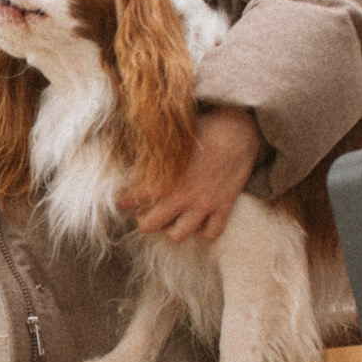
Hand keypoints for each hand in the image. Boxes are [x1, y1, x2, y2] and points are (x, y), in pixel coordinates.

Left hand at [120, 107, 262, 243]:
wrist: (238, 130)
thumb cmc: (203, 127)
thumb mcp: (172, 136)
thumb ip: (152, 152)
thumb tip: (133, 155)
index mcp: (164, 178)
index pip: (132, 198)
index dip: (124, 201)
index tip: (122, 201)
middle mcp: (181, 196)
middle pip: (149, 226)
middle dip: (146, 220)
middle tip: (148, 213)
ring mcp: (204, 204)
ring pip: (178, 235)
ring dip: (172, 228)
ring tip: (173, 220)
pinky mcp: (224, 207)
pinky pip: (210, 233)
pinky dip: (203, 231)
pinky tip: (199, 221)